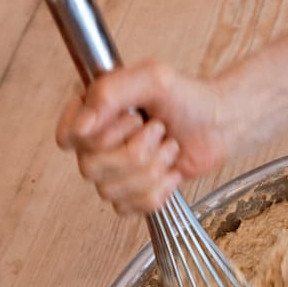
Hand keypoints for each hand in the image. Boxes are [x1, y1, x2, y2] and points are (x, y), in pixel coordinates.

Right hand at [56, 60, 230, 213]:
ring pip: (110, 191)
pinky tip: (169, 171)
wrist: (219, 125)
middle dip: (135, 150)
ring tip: (167, 148)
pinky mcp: (131, 194)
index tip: (132, 118)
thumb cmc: (187, 98)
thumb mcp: (152, 79)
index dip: (99, 134)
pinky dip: (159, 190)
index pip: (67, 137)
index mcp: (93, 112)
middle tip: (158, 129)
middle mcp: (96, 144)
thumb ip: (110, 93)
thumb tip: (81, 127)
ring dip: (151, 168)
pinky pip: (129, 207)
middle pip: (89, 167)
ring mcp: (113, 172)